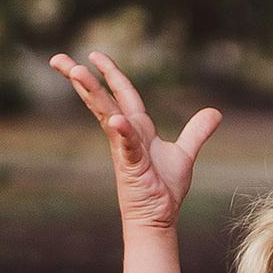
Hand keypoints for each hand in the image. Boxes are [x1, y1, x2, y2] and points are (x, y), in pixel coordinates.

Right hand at [51, 50, 220, 227]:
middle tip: (57, 59)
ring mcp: (124, 148)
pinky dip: (122, 132)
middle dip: (80, 78)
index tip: (93, 55)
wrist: (159, 217)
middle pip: (101, 98)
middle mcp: (125, 133)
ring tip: (75, 72)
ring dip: (91, 93)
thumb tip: (215, 113)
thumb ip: (197, 132)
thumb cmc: (163, 188)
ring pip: (105, 114)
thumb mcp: (185, 154)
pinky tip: (117, 119)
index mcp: (137, 127)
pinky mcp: (131, 166)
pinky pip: (126, 145)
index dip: (110, 73)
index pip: (121, 93)